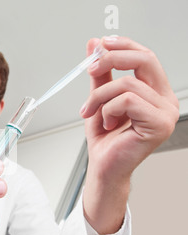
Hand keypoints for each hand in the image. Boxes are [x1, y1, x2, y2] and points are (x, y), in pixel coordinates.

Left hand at [80, 36, 178, 233]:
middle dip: (112, 59)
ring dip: (100, 96)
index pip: (145, 57)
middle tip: (91, 68)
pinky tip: (106, 124)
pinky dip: (108, 109)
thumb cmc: (105, 139)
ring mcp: (166, 113)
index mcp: (155, 92)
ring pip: (128, 84)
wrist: (103, 168)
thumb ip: (100, 73)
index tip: (100, 45)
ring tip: (90, 112)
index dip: (123, 46)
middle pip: (145, 60)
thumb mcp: (99, 99)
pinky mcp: (159, 124)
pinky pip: (128, 100)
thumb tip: (95, 44)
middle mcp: (165, 100)